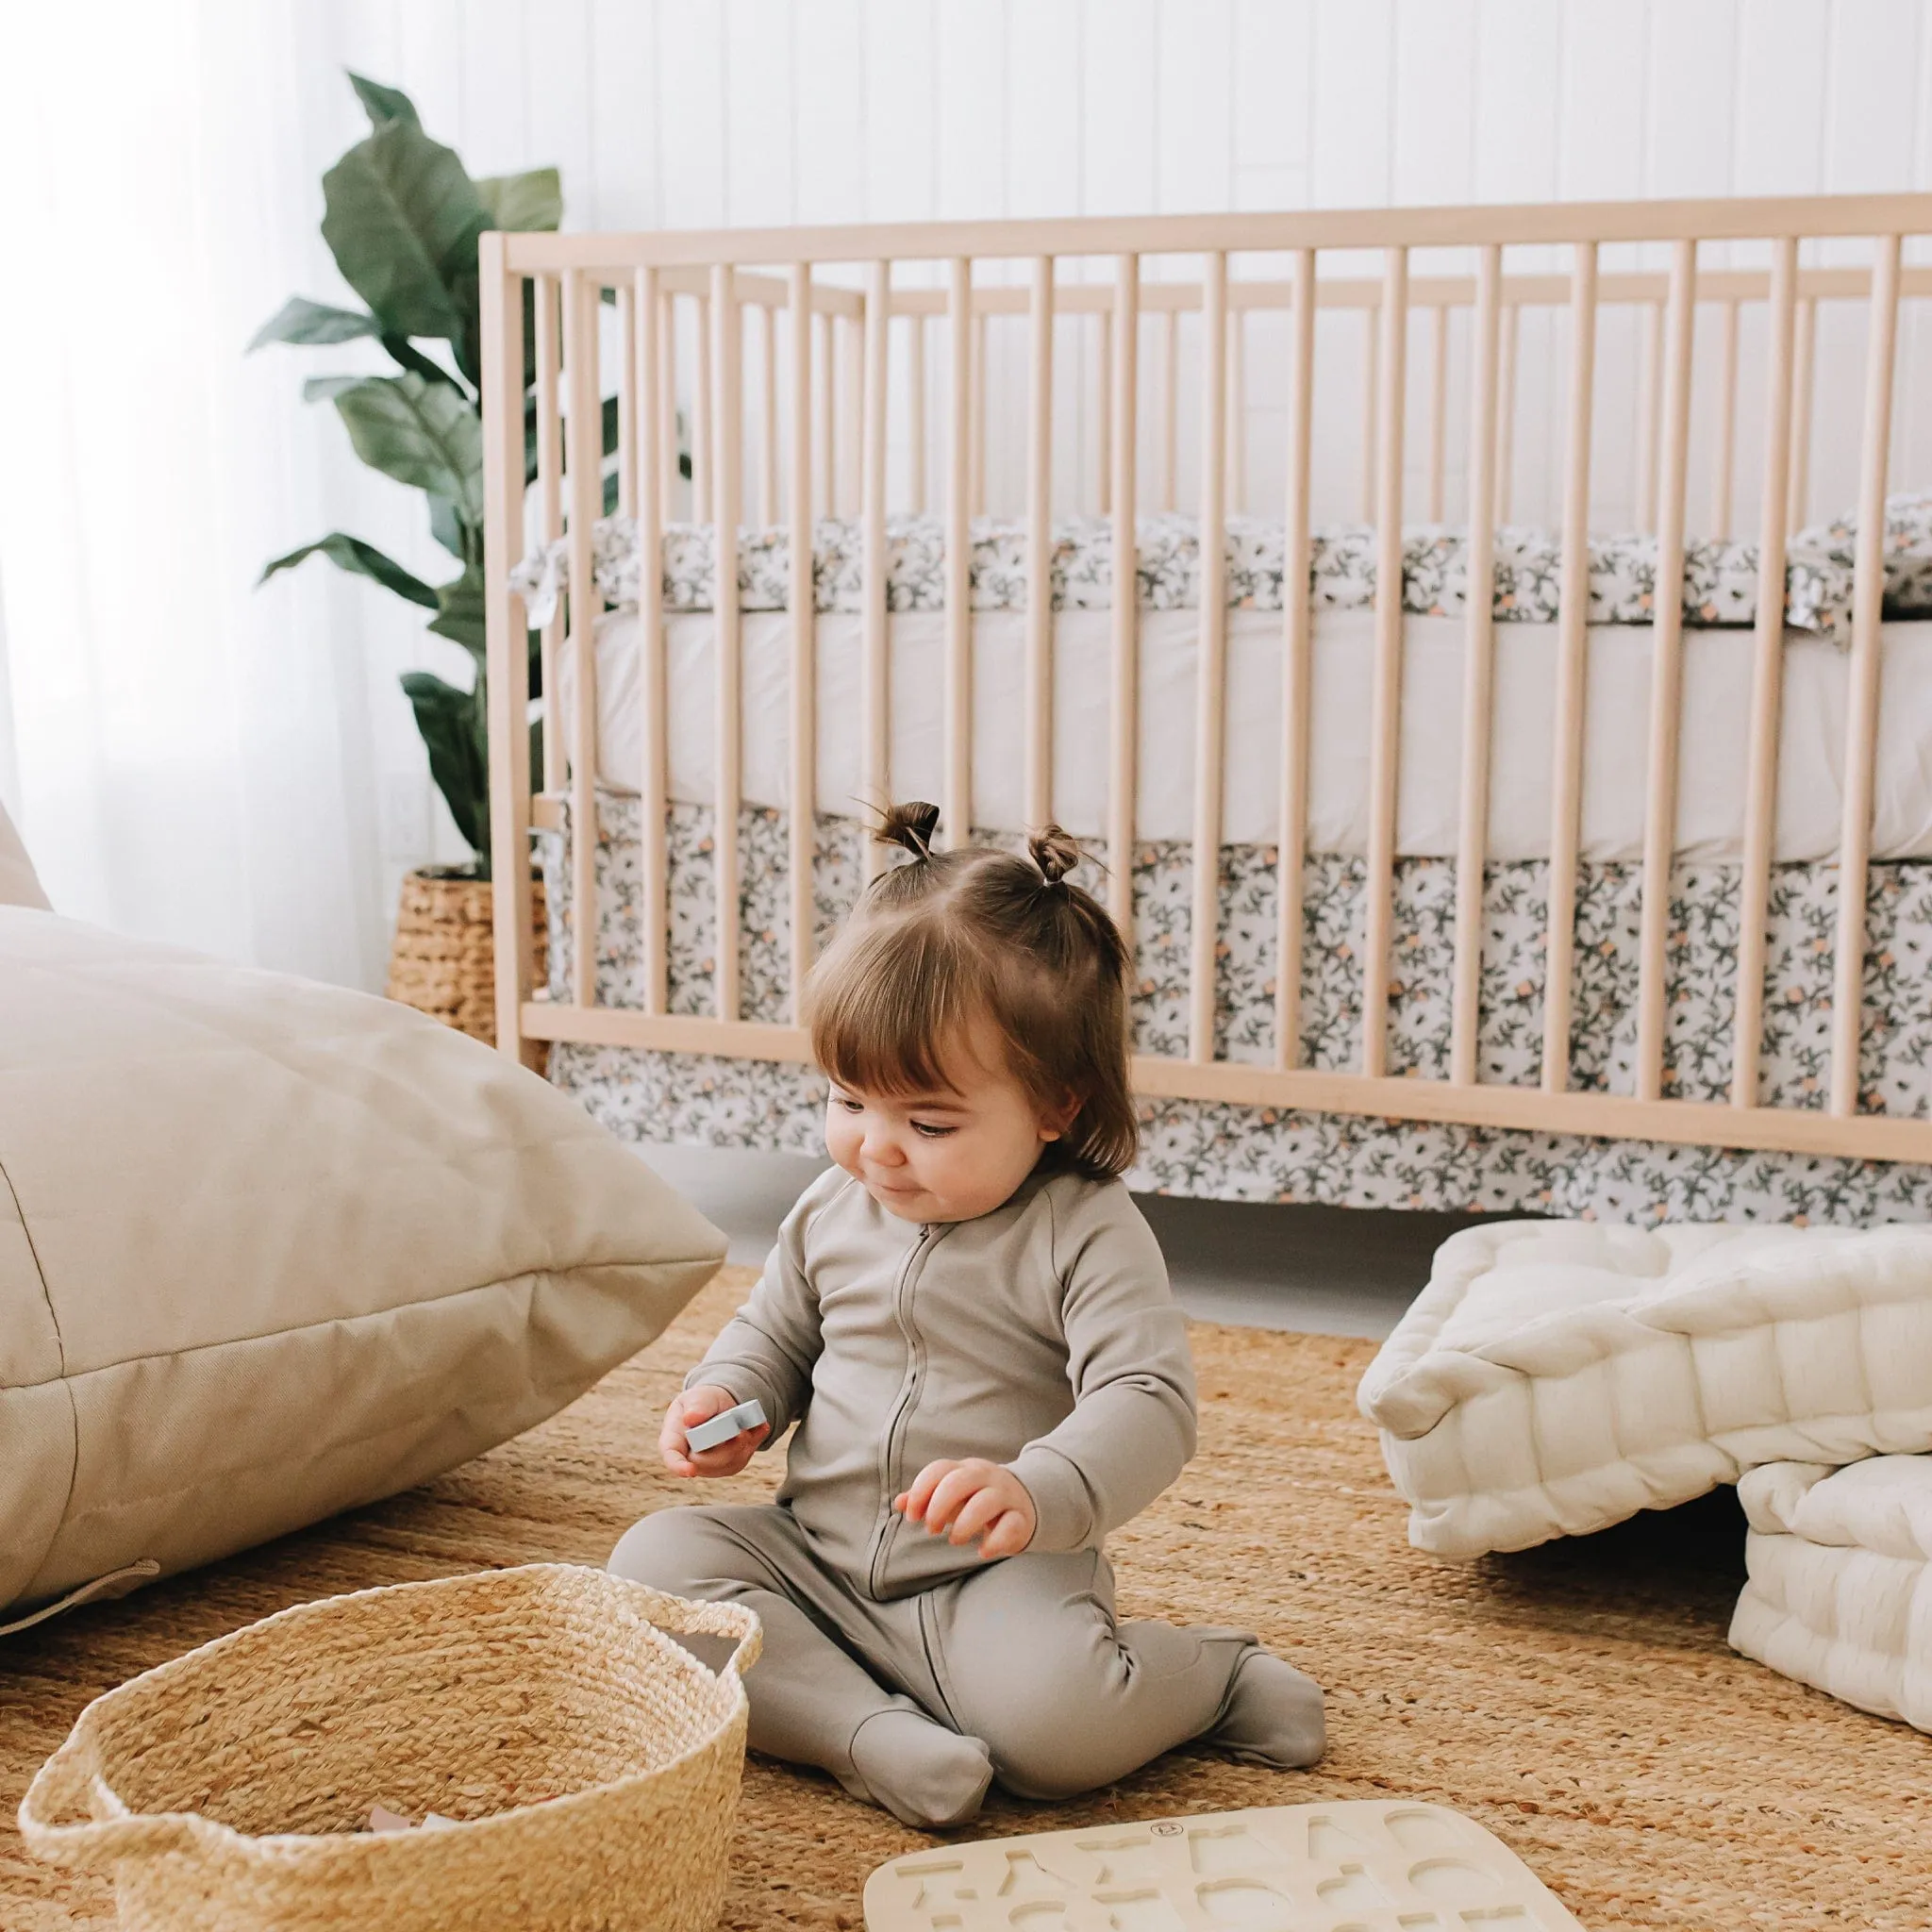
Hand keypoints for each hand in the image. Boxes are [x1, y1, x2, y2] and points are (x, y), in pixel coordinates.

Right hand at [661, 1385, 769, 1478]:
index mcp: (674, 1439)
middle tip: (741, 1433)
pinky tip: (759, 1426)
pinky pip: (742, 1459)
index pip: (671, 1457)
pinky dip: (754, 1441)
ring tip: (749, 1424)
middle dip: (725, 1449)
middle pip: (706, 1463)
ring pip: (727, 1463)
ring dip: (743, 1444)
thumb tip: (691, 1419)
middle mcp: (689, 1457)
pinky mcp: (729, 1465)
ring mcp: (710, 1465)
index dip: (678, 1466)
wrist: (720, 1405)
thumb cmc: (702, 1401)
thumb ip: (696, 1406)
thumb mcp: (697, 1396)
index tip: (690, 1471)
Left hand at [893, 1458, 1036, 1559]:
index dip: (921, 1490)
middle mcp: (986, 1477)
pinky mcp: (1022, 1518)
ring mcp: (1006, 1496)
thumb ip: (925, 1498)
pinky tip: (983, 1551)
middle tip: (931, 1529)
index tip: (911, 1516)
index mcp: (965, 1469)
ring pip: (986, 1502)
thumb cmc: (977, 1500)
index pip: (940, 1469)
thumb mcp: (952, 1496)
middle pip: (960, 1481)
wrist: (1023, 1504)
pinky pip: (1011, 1525)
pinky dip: (995, 1541)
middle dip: (939, 1506)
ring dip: (964, 1524)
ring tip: (954, 1540)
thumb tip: (899, 1502)